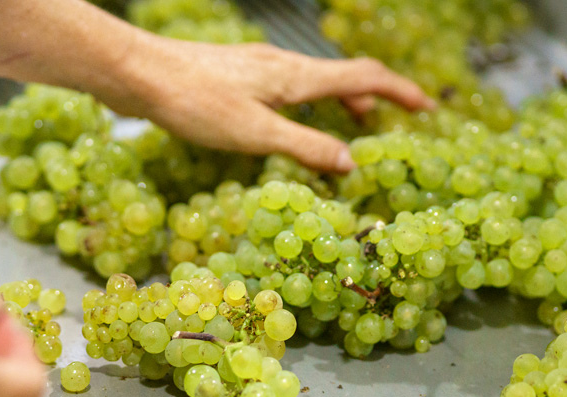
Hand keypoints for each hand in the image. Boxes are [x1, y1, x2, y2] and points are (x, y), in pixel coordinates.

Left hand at [107, 38, 436, 172]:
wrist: (139, 73)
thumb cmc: (195, 102)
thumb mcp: (255, 133)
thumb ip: (305, 146)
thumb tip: (352, 162)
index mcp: (295, 76)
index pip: (363, 77)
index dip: (400, 91)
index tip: (428, 107)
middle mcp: (281, 65)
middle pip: (342, 76)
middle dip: (373, 98)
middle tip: (393, 123)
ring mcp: (256, 67)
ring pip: (312, 81)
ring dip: (338, 102)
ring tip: (350, 126)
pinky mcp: (234, 75)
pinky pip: (287, 86)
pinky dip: (307, 104)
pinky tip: (288, 122)